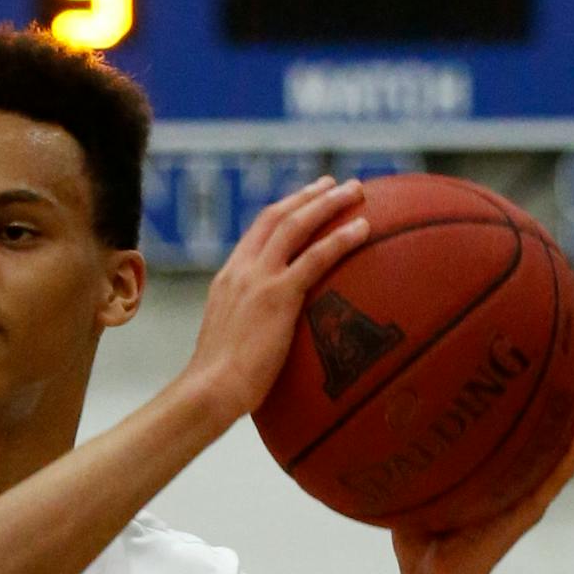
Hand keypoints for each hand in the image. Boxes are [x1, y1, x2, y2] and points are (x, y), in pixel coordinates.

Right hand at [183, 176, 370, 423]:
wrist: (210, 389)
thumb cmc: (219, 383)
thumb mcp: (231, 342)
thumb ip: (250, 326)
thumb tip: (270, 338)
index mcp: (228, 279)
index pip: (257, 232)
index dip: (284, 211)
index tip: (306, 200)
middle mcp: (241, 270)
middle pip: (276, 217)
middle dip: (309, 196)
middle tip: (336, 184)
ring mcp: (258, 280)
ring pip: (297, 226)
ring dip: (328, 203)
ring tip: (357, 192)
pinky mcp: (278, 296)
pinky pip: (316, 257)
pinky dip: (341, 238)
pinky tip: (364, 228)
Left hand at [393, 377, 573, 573]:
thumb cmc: (416, 540)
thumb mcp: (411, 485)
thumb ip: (407, 456)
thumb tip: (378, 415)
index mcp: (489, 475)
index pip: (513, 429)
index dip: (526, 397)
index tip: (533, 358)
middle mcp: (512, 482)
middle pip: (544, 431)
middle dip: (560, 395)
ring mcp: (523, 497)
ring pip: (560, 449)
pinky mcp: (527, 514)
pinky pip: (554, 477)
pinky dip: (570, 452)